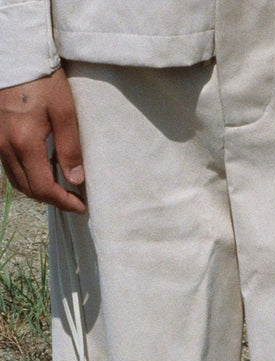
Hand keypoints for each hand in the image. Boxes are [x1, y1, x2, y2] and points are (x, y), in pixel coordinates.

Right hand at [0, 68, 84, 212]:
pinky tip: (44, 170)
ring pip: (16, 178)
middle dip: (51, 199)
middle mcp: (4, 145)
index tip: (80, 206)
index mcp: (24, 142)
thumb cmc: (42, 79)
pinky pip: (9, 164)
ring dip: (38, 188)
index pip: (43, 187)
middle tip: (73, 200)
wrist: (15, 53)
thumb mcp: (64, 112)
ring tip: (61, 188)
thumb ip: (70, 149)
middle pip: (27, 188)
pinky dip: (27, 174)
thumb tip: (75, 181)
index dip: (63, 202)